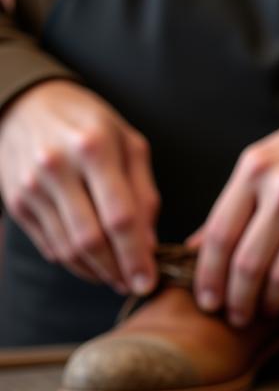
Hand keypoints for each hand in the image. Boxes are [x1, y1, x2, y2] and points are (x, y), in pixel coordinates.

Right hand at [0, 80, 158, 293]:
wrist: (28, 106)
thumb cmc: (92, 126)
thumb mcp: (130, 145)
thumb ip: (144, 193)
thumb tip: (150, 245)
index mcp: (94, 149)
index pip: (119, 217)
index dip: (136, 256)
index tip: (148, 281)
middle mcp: (57, 168)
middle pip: (90, 239)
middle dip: (117, 271)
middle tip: (134, 284)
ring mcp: (31, 187)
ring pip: (67, 248)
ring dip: (96, 272)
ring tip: (117, 277)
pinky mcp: (16, 202)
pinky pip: (49, 245)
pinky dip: (74, 263)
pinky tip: (94, 264)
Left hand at [193, 102, 278, 326]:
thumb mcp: (269, 158)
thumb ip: (235, 201)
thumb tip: (195, 247)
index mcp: (256, 168)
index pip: (219, 234)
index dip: (209, 276)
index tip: (207, 300)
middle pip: (248, 263)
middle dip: (237, 300)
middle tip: (235, 317)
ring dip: (271, 303)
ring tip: (265, 310)